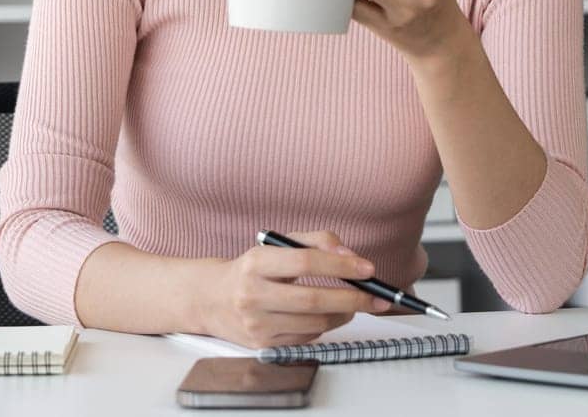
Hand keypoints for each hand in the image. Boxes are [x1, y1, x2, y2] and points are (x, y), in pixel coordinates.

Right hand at [194, 230, 391, 347]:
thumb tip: (351, 257)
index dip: (340, 266)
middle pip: (314, 299)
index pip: (305, 262)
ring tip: (352, 305)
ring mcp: (256, 324)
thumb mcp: (278, 245)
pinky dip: (322, 326)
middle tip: (376, 298)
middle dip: (353, 299)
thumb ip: (317, 242)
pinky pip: (306, 337)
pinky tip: (321, 316)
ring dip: (342, 314)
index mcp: (256, 262)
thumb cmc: (252, 270)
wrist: (211, 299)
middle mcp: (252, 294)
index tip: (367, 269)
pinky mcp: (262, 346)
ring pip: (314, 322)